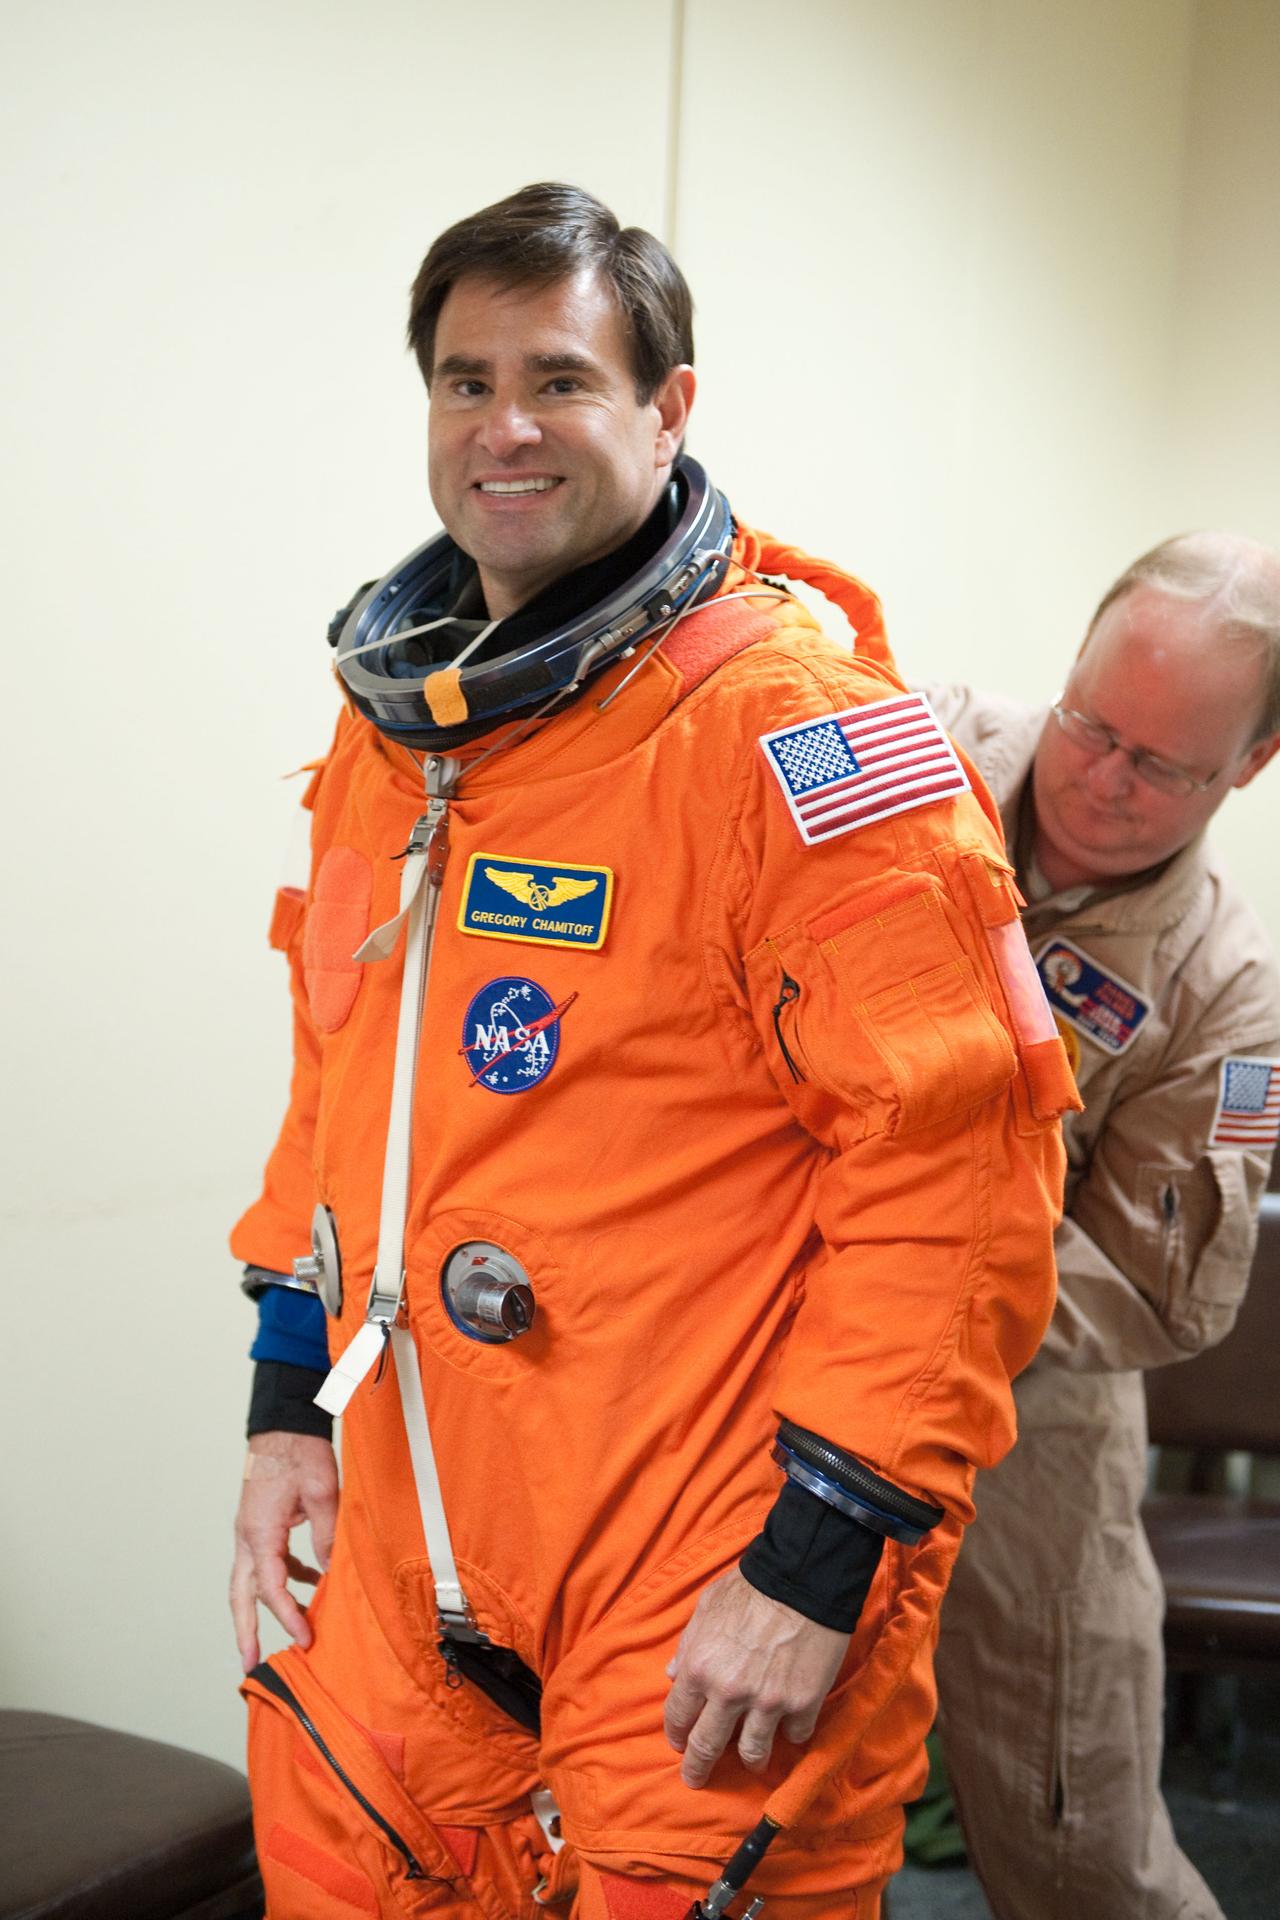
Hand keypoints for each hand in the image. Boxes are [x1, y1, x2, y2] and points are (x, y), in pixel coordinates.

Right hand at [230, 1431, 338, 1672]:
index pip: (271, 1588)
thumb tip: (333, 1572)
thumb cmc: (299, 1452)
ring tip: (294, 1628)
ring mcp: (251, 1529)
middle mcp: (248, 1535)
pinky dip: (285, 1576)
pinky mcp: (261, 1522)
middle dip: (245, 1631)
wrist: (284, 1421)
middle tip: (250, 1664)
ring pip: (251, 1580)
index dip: (288, 1616)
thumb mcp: (322, 1493)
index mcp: (259, 1533)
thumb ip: (326, 1536)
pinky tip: (312, 1581)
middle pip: (240, 1595)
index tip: (305, 1638)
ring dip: (267, 1606)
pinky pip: (268, 1560)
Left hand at [663, 1567, 849, 1787]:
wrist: (803, 1578)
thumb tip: (673, 1673)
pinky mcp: (803, 1704)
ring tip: (752, 1760)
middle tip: (696, 1779)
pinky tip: (789, 1727)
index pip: (678, 1716)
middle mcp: (729, 1693)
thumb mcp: (706, 1608)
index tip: (678, 1743)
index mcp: (700, 1667)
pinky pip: (794, 1735)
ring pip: (753, 1753)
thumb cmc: (751, 1587)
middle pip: (707, 1746)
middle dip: (699, 1767)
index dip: (676, 1734)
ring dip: (750, 1759)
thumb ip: (688, 1644)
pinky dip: (791, 1733)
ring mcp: (768, 1703)